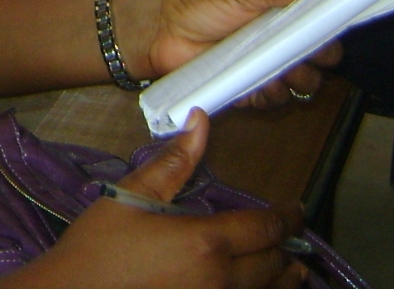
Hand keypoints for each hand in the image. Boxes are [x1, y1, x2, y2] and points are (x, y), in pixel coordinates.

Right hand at [42, 111, 303, 288]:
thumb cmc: (98, 247)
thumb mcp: (131, 196)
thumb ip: (173, 162)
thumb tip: (200, 122)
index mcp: (206, 243)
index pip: (264, 228)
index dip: (287, 217)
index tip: (296, 208)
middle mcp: (221, 281)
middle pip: (274, 266)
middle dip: (288, 249)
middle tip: (293, 237)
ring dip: (284, 280)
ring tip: (293, 270)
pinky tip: (257, 288)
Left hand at [110, 0, 341, 106]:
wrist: (161, 29)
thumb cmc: (199, 2)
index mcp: (281, 14)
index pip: (321, 27)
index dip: (329, 32)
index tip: (328, 31)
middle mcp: (277, 42)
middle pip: (318, 62)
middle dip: (316, 62)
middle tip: (297, 53)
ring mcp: (263, 67)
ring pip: (299, 85)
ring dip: (293, 81)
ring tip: (273, 69)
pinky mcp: (247, 89)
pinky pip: (271, 100)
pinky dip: (269, 96)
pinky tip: (257, 84)